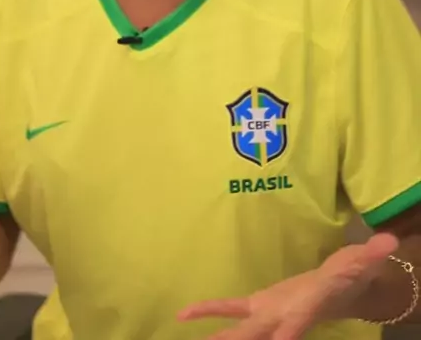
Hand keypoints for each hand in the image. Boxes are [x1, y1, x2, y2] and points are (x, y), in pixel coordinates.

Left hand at [178, 232, 397, 339]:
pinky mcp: (259, 305)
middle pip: (256, 335)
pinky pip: (230, 307)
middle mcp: (283, 318)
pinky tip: (184, 314)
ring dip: (216, 338)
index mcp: (307, 308)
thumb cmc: (350, 277)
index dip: (286, 334)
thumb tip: (389, 242)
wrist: (340, 293)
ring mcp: (268, 314)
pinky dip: (209, 310)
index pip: (296, 324)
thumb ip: (370, 255)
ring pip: (239, 331)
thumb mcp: (361, 263)